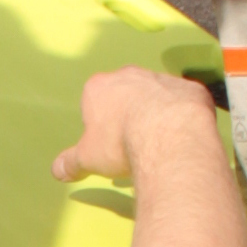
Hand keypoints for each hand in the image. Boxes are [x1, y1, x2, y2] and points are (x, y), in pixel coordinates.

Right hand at [53, 66, 216, 185]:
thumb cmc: (119, 143)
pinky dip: (185, 116)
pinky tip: (185, 136)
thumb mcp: (88, 158)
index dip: (100, 123)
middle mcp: (129, 75)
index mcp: (99, 87)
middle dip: (129, 114)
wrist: (167, 135)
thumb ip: (71, 162)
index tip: (108, 143)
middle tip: (134, 142)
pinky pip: (185, 102)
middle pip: (126, 94)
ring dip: (158, 113)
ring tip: (161, 142)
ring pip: (157, 95)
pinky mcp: (191, 89)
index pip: (94, 101)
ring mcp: (162, 78)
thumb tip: (56, 171)